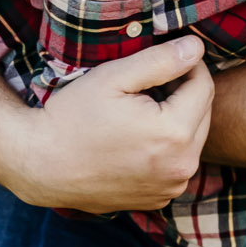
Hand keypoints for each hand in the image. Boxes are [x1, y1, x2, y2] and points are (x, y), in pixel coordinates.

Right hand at [0, 37, 211, 211]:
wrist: (42, 165)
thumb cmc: (73, 117)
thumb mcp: (114, 78)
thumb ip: (160, 60)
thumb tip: (198, 47)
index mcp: (174, 134)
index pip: (204, 87)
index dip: (189, 64)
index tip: (167, 55)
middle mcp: (180, 167)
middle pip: (203, 114)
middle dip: (184, 93)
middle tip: (150, 81)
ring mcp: (170, 188)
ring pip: (192, 140)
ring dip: (178, 120)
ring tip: (142, 109)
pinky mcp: (158, 199)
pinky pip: (176, 164)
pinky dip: (167, 148)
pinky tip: (137, 137)